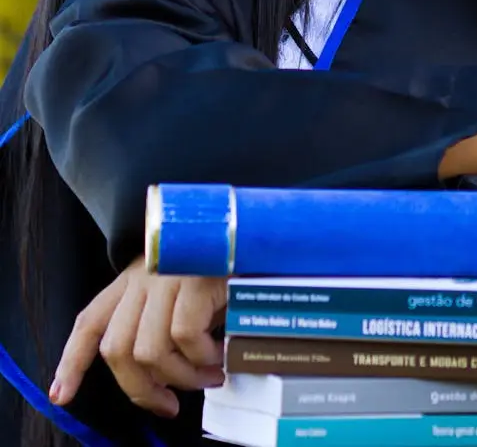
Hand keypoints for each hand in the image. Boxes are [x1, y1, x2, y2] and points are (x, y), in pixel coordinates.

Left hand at [49, 254, 226, 416]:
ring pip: (149, 351)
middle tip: (169, 403)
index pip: (90, 321)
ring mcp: (167, 276)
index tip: (62, 395)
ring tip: (208, 376)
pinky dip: (201, 356)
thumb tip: (165, 378)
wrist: (254, 232)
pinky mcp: (194, 279)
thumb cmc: (225, 264)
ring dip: (181, 378)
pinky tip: (219, 354)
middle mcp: (144, 276)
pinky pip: (184, 336)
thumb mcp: (185, 290)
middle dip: (141, 391)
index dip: (72, 363)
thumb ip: (165, 324)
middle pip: (117, 349)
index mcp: (134, 279)